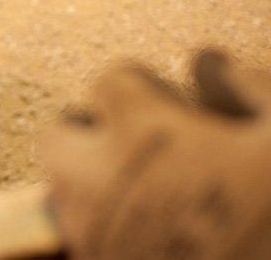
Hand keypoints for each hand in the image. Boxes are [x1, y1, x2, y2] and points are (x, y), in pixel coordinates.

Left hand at [41, 50, 270, 258]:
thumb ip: (248, 85)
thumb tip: (207, 65)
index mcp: (144, 128)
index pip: (109, 79)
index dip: (141, 86)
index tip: (166, 101)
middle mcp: (101, 175)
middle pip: (57, 133)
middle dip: (88, 131)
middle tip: (136, 145)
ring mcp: (92, 233)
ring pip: (61, 191)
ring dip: (90, 182)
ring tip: (148, 194)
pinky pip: (83, 240)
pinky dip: (105, 230)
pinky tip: (156, 234)